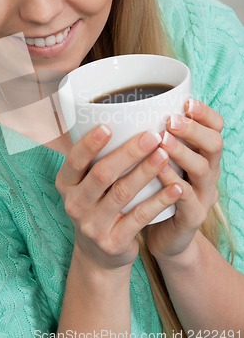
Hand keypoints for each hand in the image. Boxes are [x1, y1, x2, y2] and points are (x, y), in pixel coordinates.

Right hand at [55, 126, 181, 271]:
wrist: (100, 255)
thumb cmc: (97, 205)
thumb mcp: (86, 186)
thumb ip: (96, 160)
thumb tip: (121, 120)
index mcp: (65, 184)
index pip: (74, 160)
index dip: (90, 143)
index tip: (109, 126)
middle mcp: (74, 205)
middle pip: (102, 174)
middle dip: (128, 153)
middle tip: (152, 136)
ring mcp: (92, 226)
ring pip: (122, 193)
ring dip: (145, 172)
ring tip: (165, 154)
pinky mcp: (113, 242)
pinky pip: (139, 217)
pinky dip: (159, 201)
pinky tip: (176, 187)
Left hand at [145, 99, 223, 260]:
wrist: (164, 236)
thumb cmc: (156, 191)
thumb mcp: (159, 162)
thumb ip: (152, 139)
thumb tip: (122, 108)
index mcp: (201, 154)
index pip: (216, 128)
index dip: (205, 113)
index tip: (185, 101)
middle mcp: (207, 172)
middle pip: (214, 144)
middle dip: (193, 129)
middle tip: (170, 120)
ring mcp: (203, 195)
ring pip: (202, 169)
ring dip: (182, 152)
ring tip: (162, 140)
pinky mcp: (193, 217)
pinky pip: (186, 199)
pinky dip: (173, 183)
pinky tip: (158, 172)